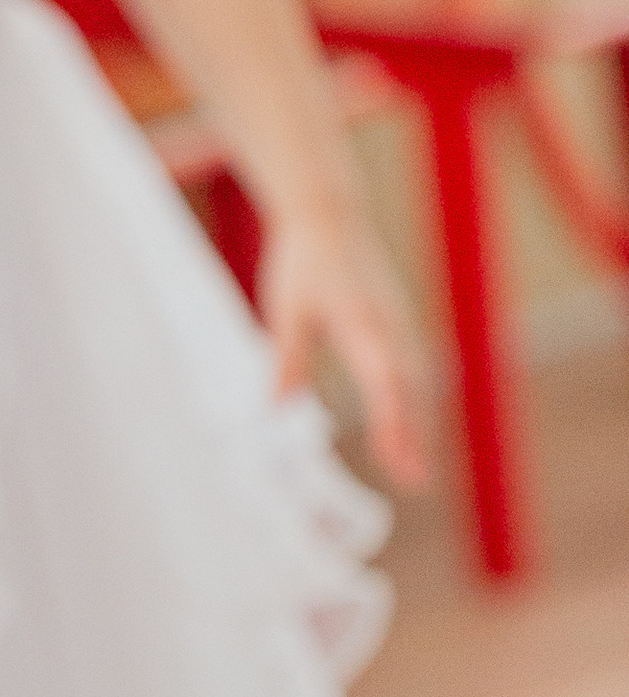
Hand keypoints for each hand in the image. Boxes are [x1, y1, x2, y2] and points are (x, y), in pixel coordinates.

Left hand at [260, 204, 428, 490]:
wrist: (330, 215)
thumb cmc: (303, 261)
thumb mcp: (286, 310)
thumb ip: (287, 359)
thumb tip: (277, 409)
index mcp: (362, 322)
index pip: (383, 379)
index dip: (391, 420)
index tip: (393, 455)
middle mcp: (390, 325)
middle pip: (410, 389)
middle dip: (413, 436)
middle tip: (413, 481)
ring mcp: (400, 323)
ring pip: (418, 382)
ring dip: (420, 425)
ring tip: (416, 471)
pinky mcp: (400, 322)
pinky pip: (414, 370)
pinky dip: (417, 403)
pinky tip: (414, 431)